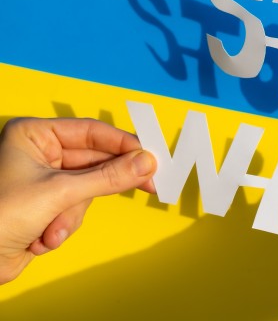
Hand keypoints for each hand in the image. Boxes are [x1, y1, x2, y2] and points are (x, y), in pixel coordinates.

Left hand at [0, 118, 155, 283]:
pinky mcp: (48, 205)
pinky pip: (76, 209)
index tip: (150, 156)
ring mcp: (45, 180)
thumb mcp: (60, 193)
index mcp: (35, 135)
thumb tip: (146, 164)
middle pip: (94, 162)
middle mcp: (40, 153)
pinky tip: (42, 238)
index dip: (123, 144)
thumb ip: (107, 177)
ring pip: (88, 190)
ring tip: (52, 230)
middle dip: (102, 185)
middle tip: (147, 184)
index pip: (91, 132)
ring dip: (72, 215)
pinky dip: (63, 226)